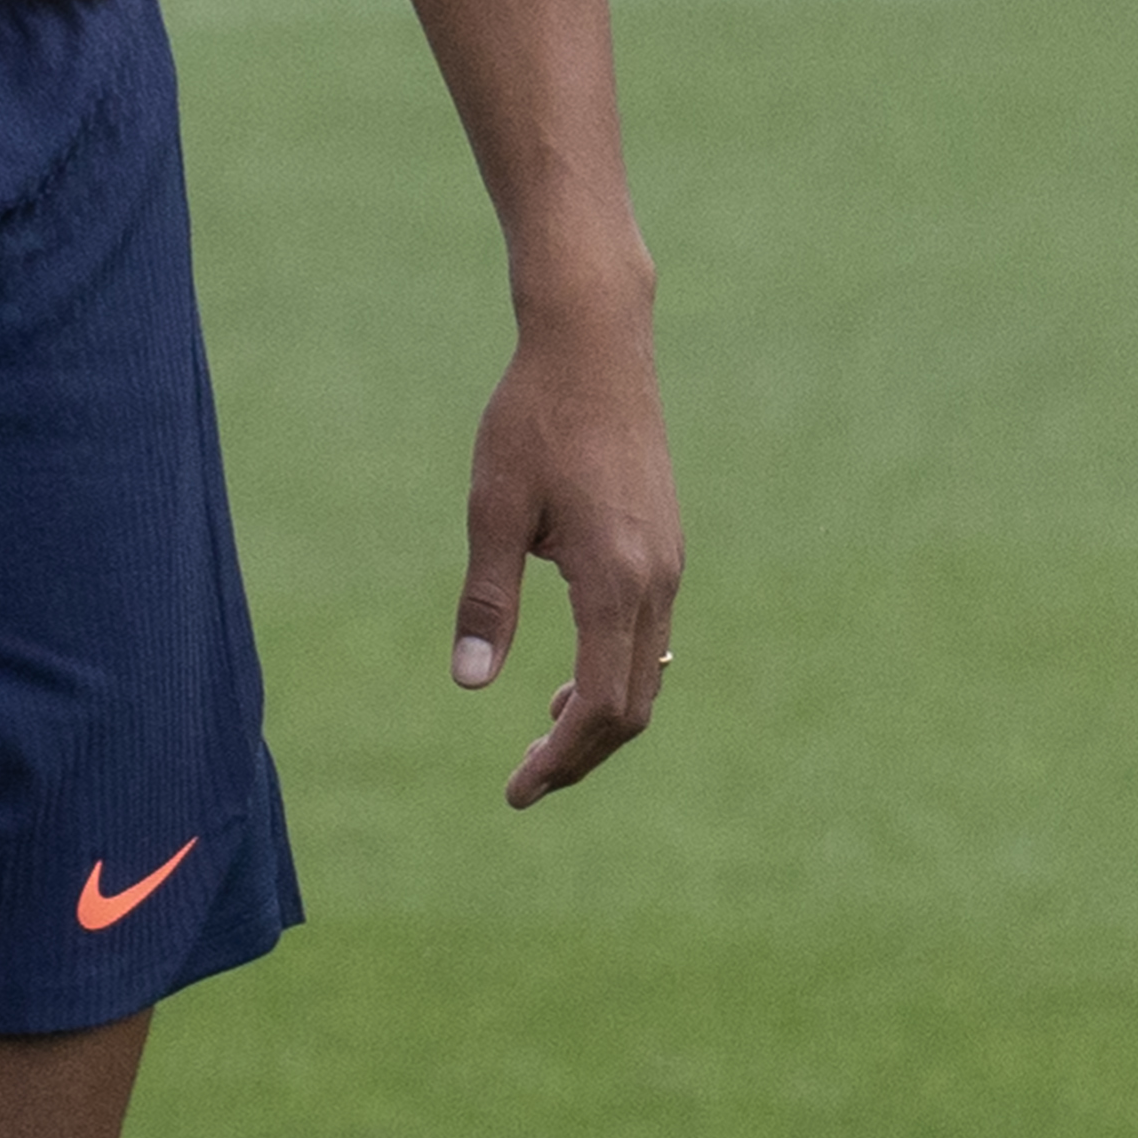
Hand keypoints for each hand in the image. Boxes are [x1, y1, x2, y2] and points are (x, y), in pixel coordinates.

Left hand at [452, 290, 680, 809]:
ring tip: (543, 739)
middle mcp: (656, 579)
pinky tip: (570, 674)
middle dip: (581, 756)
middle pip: (632, 707)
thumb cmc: (534, 418)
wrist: (595, 343)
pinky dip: (615, 675)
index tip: (517, 793)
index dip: (559, 761)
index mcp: (614, 579)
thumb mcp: (493, 509)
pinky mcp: (666, 544)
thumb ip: (485, 599)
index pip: (597, 705)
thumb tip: (468, 684)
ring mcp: (669, 562)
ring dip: (599, 717)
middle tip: (525, 783)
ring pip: (647, 675)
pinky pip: (650, 637)